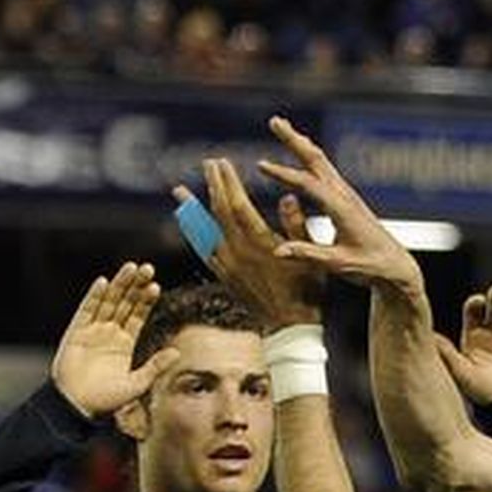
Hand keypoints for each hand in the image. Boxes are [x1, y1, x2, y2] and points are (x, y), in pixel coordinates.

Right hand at [51, 263, 179, 417]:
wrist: (78, 407)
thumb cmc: (107, 400)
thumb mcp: (138, 383)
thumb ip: (156, 366)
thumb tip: (177, 352)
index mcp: (126, 343)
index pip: (138, 315)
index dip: (146, 300)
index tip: (155, 286)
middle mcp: (110, 333)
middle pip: (125, 303)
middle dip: (135, 285)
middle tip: (147, 268)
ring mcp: (93, 331)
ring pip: (108, 302)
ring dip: (119, 284)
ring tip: (131, 268)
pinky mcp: (76, 333)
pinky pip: (86, 311)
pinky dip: (94, 296)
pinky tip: (104, 282)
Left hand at [176, 157, 324, 329]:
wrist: (290, 328)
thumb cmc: (307, 292)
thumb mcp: (312, 257)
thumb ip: (297, 225)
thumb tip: (286, 196)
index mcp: (260, 244)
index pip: (238, 205)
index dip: (228, 182)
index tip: (222, 162)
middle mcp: (239, 253)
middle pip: (219, 212)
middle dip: (212, 186)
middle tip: (207, 164)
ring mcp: (229, 266)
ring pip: (204, 231)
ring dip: (192, 209)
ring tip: (179, 192)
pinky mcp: (226, 278)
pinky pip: (204, 252)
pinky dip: (194, 235)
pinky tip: (188, 226)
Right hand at [256, 115, 423, 297]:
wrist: (396, 267)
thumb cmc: (370, 267)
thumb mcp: (337, 264)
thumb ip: (308, 254)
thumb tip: (277, 252)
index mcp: (342, 210)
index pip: (308, 185)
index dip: (283, 174)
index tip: (260, 165)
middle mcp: (345, 196)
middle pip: (317, 160)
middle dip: (294, 140)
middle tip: (274, 121)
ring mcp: (347, 195)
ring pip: (321, 161)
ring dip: (300, 143)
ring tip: (281, 126)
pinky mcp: (348, 199)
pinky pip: (326, 170)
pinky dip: (310, 156)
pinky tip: (303, 152)